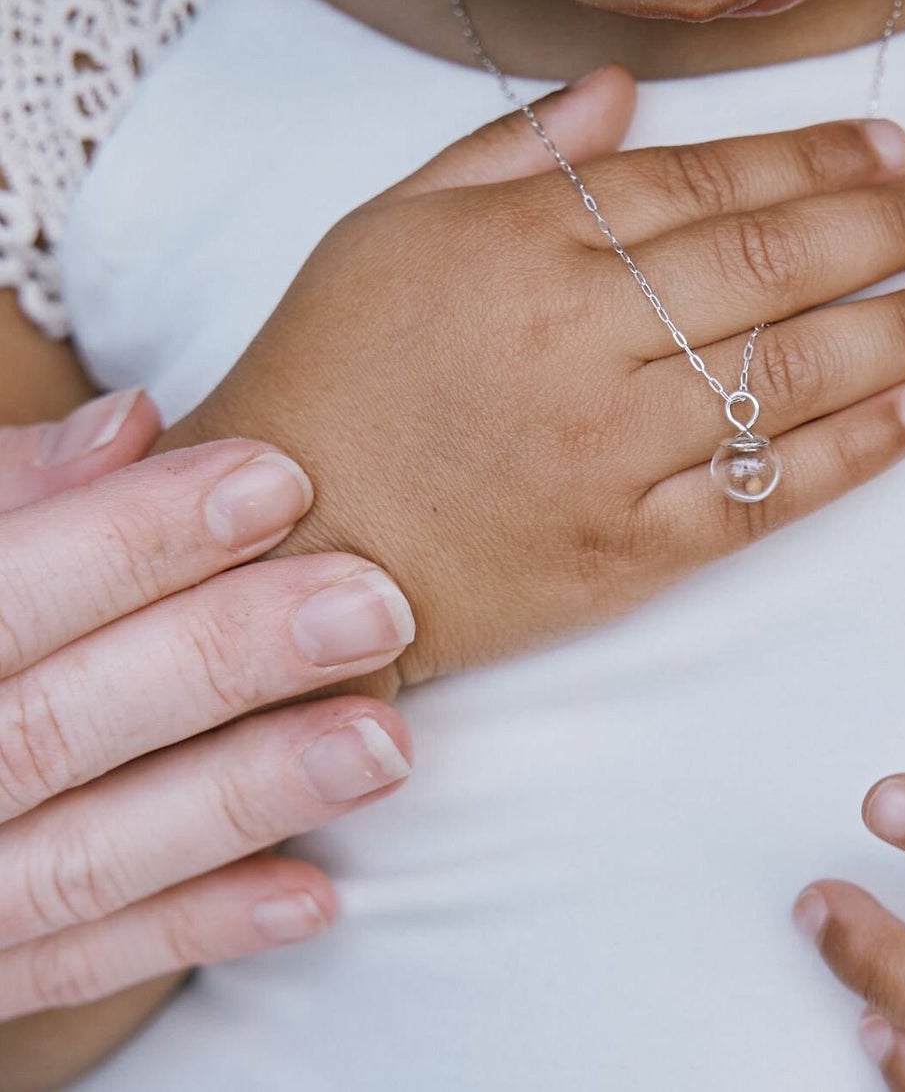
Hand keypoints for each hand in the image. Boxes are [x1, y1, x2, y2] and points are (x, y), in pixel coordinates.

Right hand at [0, 391, 414, 1018]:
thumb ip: (18, 492)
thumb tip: (133, 422)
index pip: (3, 594)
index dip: (134, 539)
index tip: (282, 479)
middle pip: (49, 729)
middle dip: (218, 661)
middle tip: (376, 605)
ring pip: (84, 861)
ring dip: (243, 799)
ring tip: (383, 743)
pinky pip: (87, 965)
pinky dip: (200, 928)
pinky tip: (319, 894)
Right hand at [159, 63, 904, 697]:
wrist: (292, 540)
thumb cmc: (334, 366)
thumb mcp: (390, 223)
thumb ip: (509, 149)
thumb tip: (623, 86)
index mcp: (528, 245)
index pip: (706, 183)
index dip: (815, 160)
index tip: (899, 150)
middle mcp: (585, 339)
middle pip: (772, 266)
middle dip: (894, 228)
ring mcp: (615, 451)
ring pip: (788, 377)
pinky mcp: (630, 550)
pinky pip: (760, 499)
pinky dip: (847, 453)